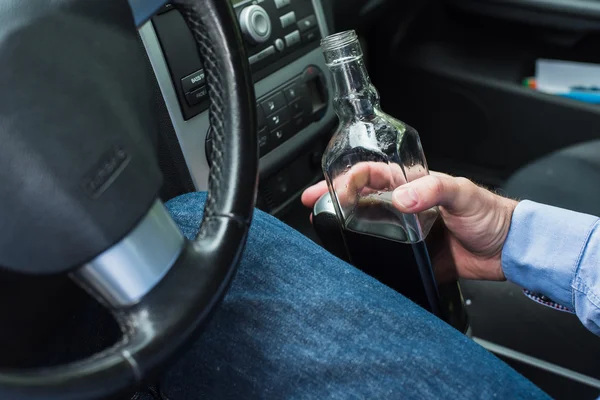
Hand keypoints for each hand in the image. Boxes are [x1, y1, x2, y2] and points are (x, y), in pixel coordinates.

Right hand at [302, 173, 516, 280]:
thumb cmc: (489, 214)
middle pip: (359, 199)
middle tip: (313, 206)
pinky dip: (365, 255)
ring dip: (344, 226)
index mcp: (411, 184)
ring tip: (325, 230)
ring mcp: (405, 231)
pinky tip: (352, 259)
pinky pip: (382, 254)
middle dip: (332, 199)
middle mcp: (403, 205)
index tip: (327, 189)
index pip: (369, 174)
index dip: (344, 178)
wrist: (507, 250)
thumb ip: (434, 190)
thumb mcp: (462, 193)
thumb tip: (402, 197)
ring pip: (366, 225)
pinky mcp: (411, 254)